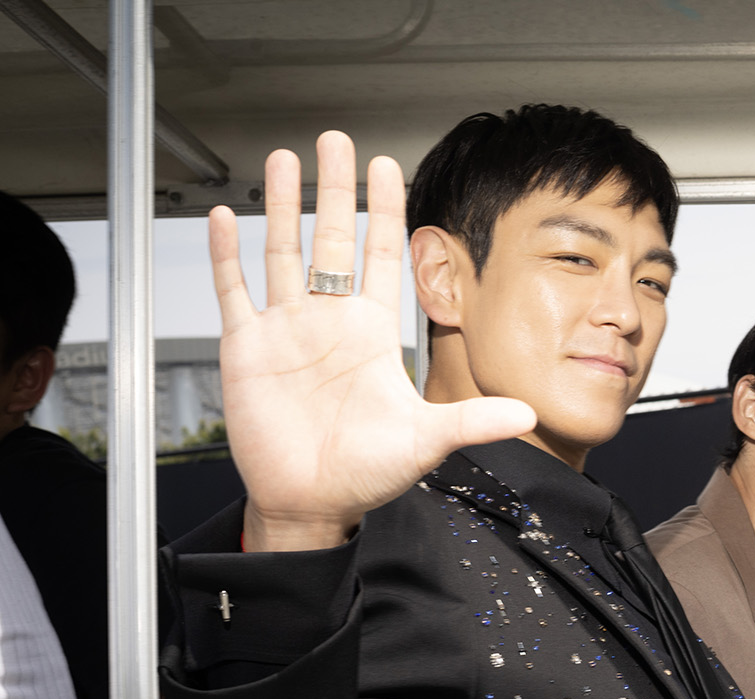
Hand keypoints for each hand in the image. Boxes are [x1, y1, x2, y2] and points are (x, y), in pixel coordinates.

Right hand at [209, 131, 535, 550]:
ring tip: (286, 161)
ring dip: (284, 207)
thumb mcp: (426, 441)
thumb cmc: (364, 475)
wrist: (311, 503)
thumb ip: (474, 421)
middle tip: (336, 141)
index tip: (389, 167)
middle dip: (334, 190)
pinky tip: (227, 218)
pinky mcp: (248, 348)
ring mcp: (287, 331)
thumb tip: (527, 414)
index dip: (384, 212)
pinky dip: (228, 255)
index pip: (382, 257)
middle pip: (331, 239)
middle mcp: (330, 323)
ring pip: (283, 252)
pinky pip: (236, 291)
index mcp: (372, 335)